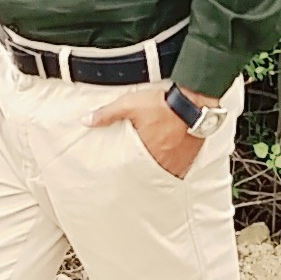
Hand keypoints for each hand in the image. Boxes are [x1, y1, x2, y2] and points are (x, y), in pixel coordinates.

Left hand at [83, 80, 205, 179]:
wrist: (193, 102)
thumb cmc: (164, 104)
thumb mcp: (129, 105)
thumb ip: (107, 114)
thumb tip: (87, 121)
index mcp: (145, 152)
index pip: (131, 170)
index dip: (126, 174)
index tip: (122, 176)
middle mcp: (162, 161)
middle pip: (149, 175)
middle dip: (142, 174)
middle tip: (137, 177)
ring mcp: (178, 162)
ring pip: (165, 175)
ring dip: (158, 173)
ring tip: (152, 172)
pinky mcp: (190, 158)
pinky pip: (181, 171)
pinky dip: (174, 170)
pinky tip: (170, 166)